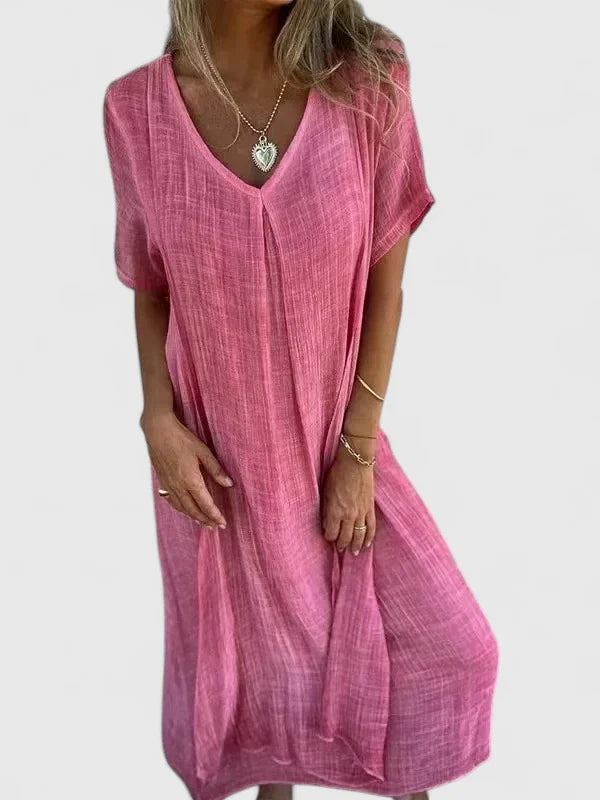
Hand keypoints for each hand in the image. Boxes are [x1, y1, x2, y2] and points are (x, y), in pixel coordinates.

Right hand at [140, 410, 233, 528]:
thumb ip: (216, 469)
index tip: (223, 523)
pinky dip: (181, 509)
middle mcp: (179, 486)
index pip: (205, 504)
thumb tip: (229, 483)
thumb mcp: (203, 451)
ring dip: (193, 517)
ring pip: (182, 507)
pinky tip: (184, 510)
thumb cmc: (181, 438)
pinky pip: (172, 501)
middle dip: (205, 520)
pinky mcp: (162, 481)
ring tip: (203, 523)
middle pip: (193, 510)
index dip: (215, 515)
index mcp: (191, 480)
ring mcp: (169, 484)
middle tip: (215, 527)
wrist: (157, 431)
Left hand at [320, 436, 375, 554]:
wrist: (355, 463)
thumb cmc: (337, 475)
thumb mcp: (326, 492)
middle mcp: (349, 515)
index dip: (329, 537)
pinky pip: (371, 527)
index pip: (331, 533)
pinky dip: (370, 537)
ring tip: (354, 552)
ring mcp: (361, 513)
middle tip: (340, 548)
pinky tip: (367, 544)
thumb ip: (326, 510)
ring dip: (357, 545)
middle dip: (342, 544)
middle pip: (346, 537)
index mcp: (336, 511)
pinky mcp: (370, 508)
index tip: (328, 537)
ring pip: (360, 535)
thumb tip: (326, 524)